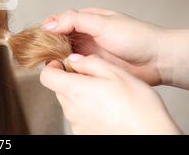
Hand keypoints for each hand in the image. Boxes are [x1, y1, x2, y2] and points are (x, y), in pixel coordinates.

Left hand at [40, 54, 180, 134]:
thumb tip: (74, 60)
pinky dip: (89, 111)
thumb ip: (90, 62)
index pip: (46, 76)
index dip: (53, 66)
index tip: (65, 63)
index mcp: (74, 90)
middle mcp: (70, 109)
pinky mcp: (84, 134)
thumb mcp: (116, 72)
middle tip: (94, 77)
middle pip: (59, 89)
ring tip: (106, 95)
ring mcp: (77, 124)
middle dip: (71, 80)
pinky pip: (80, 117)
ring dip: (81, 96)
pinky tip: (109, 110)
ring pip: (71, 103)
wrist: (151, 136)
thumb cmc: (138, 106)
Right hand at [41, 8, 166, 85]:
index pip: (58, 21)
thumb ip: (75, 20)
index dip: (47, 28)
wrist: (157, 60)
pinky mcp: (92, 68)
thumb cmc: (136, 36)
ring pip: (62, 54)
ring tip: (52, 63)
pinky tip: (63, 72)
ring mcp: (87, 52)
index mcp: (85, 20)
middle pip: (57, 38)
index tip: (39, 37)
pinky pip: (72, 69)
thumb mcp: (103, 23)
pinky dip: (65, 70)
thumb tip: (50, 24)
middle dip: (47, 45)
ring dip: (55, 58)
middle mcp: (84, 35)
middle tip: (42, 53)